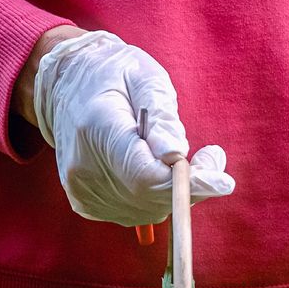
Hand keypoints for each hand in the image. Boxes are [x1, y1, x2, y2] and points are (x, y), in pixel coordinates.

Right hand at [29, 29, 234, 224]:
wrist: (65, 85)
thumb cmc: (113, 75)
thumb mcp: (144, 78)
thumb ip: (162, 116)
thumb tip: (176, 155)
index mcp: (97, 129)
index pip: (146, 176)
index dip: (189, 185)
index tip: (223, 181)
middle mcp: (83, 168)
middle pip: (150, 198)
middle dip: (190, 185)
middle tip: (210, 158)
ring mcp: (81, 190)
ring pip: (147, 210)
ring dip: (174, 191)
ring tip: (175, 154)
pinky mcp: (85, 203)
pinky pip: (135, 212)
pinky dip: (154, 196)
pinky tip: (153, 168)